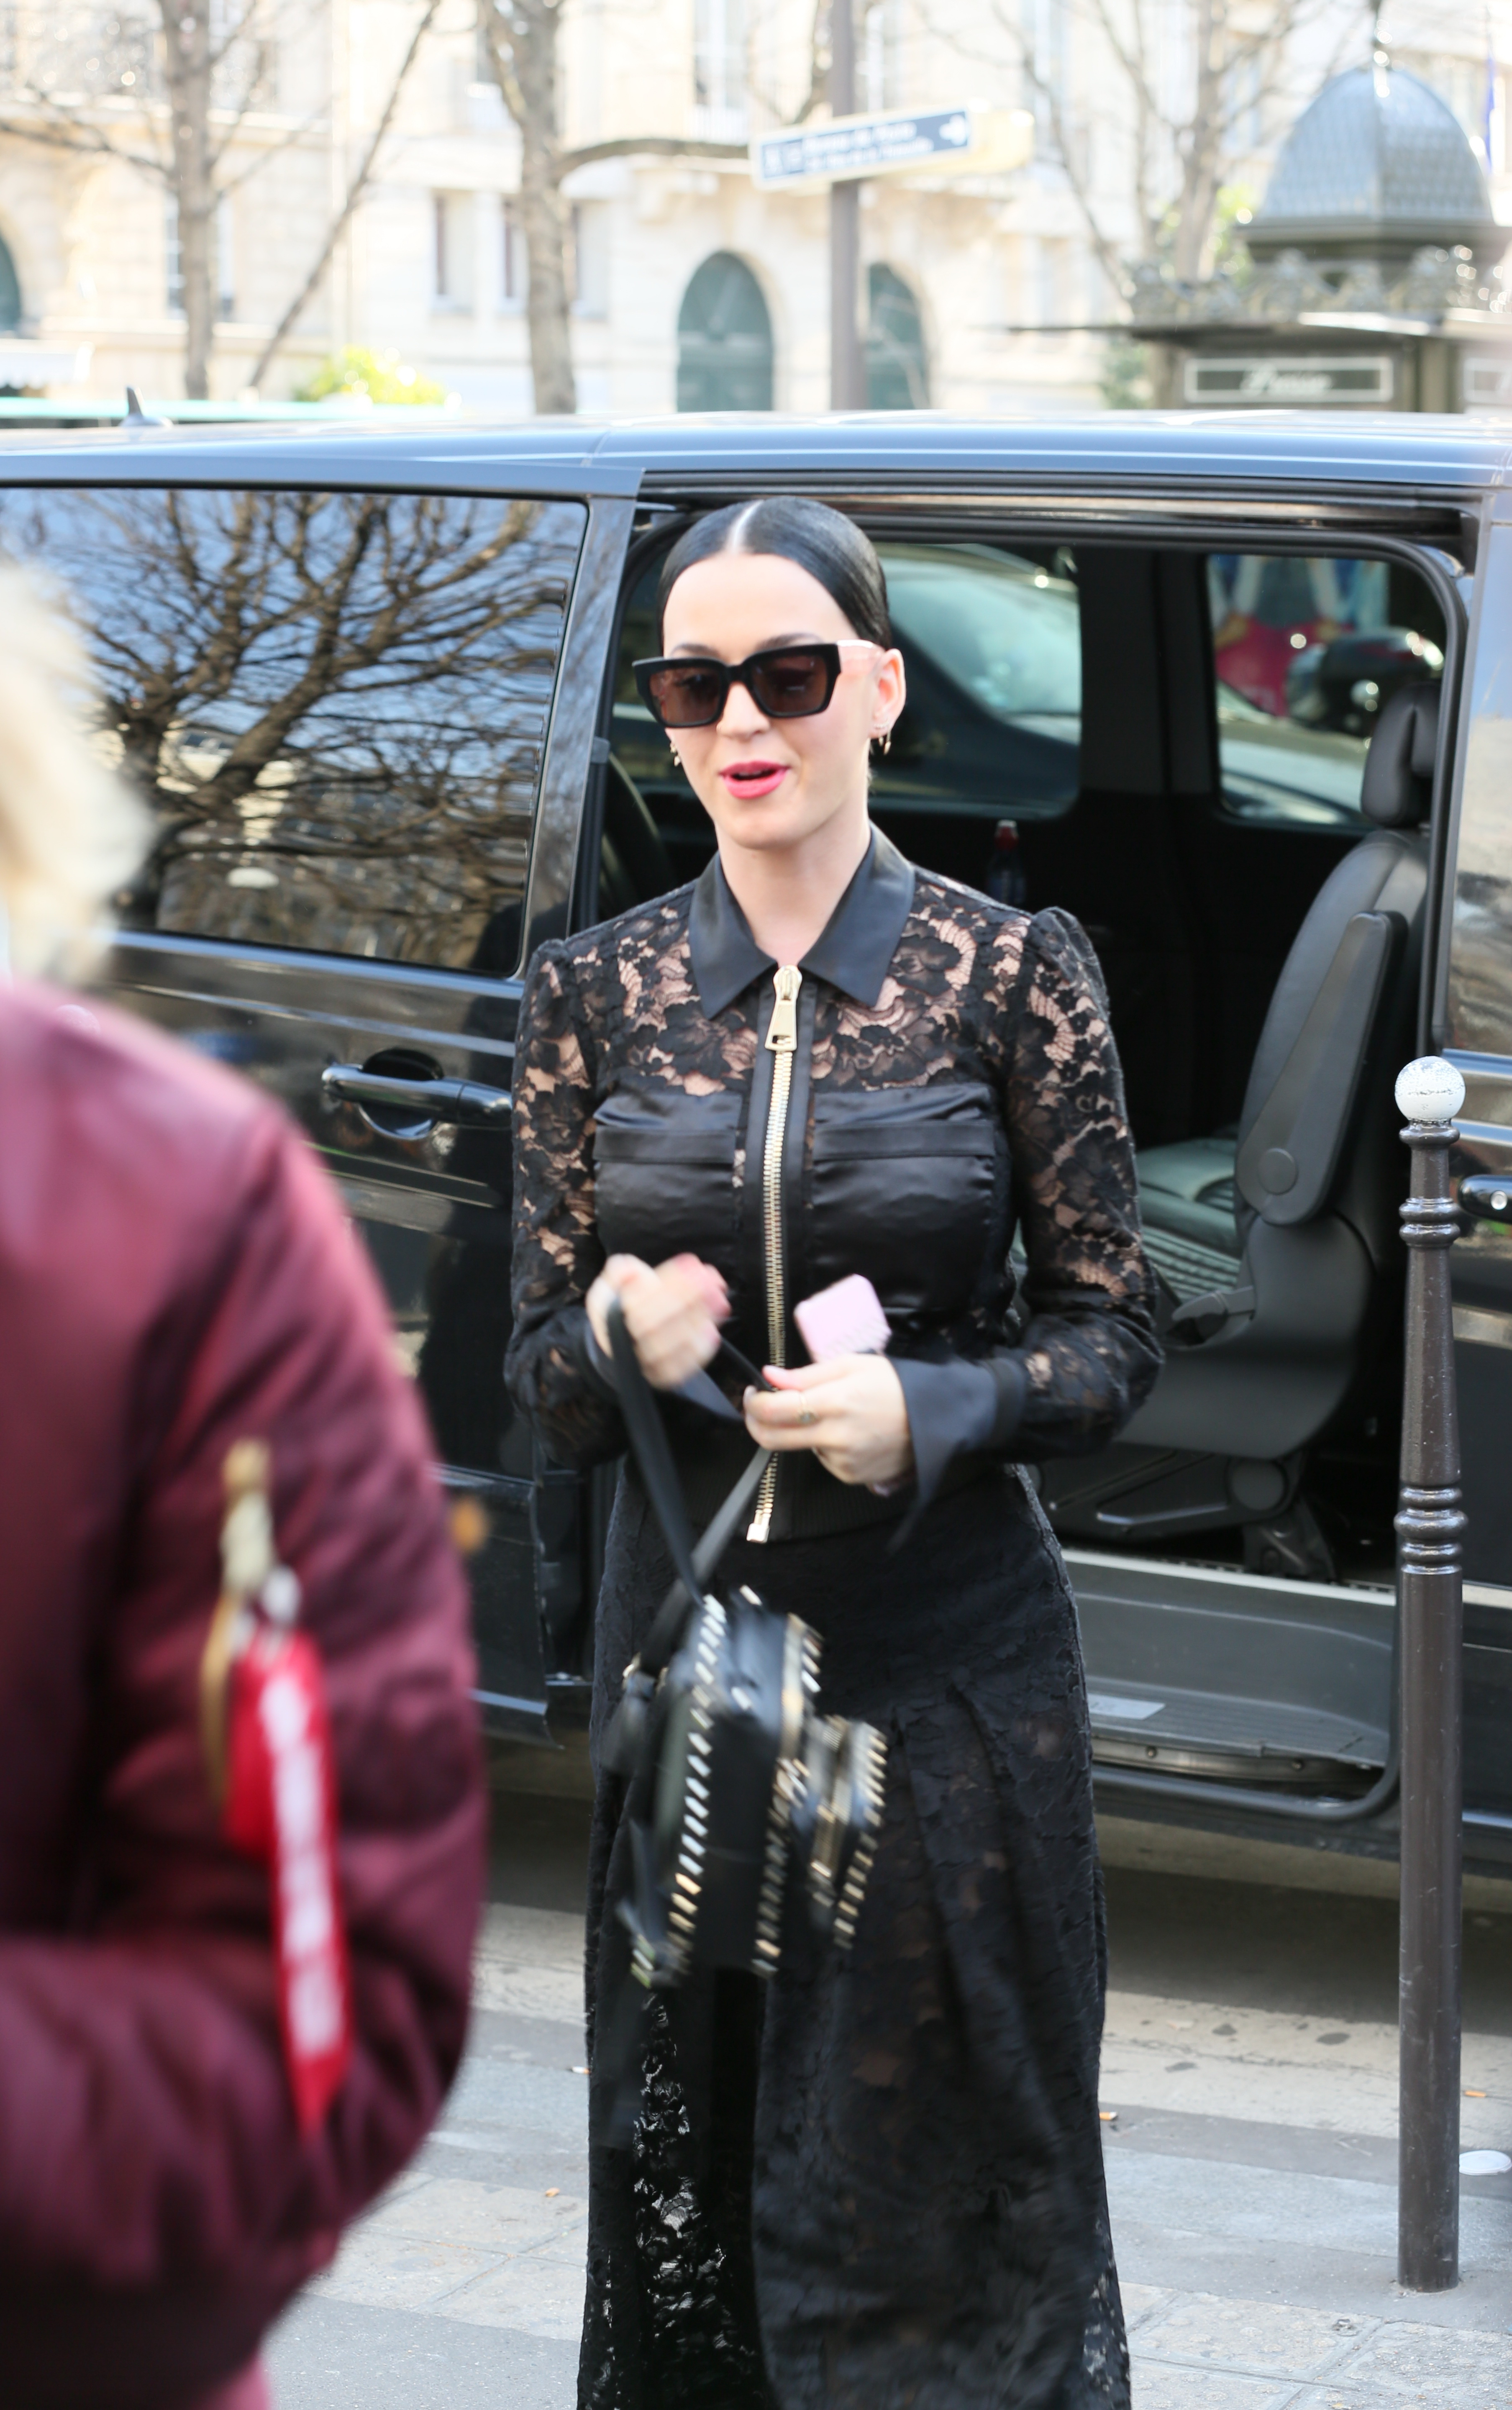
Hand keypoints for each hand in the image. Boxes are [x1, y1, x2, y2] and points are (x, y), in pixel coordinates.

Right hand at [586, 1253, 727, 1391]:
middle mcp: (621, 1345)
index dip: (666, 1284)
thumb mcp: (615, 1283)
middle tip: (712, 1281)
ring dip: (695, 1322)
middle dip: (684, 1300)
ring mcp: (641, 1364)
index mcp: (607, 1317)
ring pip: (667, 1349)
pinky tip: (712, 1329)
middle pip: (652, 1326)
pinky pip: (678, 1368)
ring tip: (719, 1300)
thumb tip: (630, 1270)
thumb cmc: (624, 1305)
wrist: (623, 1340)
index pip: (637, 1303)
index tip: (691, 1263)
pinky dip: (697, 1351)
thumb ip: (621, 1272)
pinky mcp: (661, 1377)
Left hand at [743, 1356, 913, 1489]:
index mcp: (835, 1402)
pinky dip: (825, 1446)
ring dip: (802, 1432)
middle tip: (760, 1408)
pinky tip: (849, 1432)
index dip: (754, 1403)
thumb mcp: (851, 1365)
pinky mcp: (851, 1476)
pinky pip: (823, 1460)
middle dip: (757, 1423)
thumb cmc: (895, 1386)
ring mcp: (843, 1461)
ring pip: (801, 1448)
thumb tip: (770, 1376)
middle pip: (773, 1438)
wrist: (934, 1417)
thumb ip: (806, 1374)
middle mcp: (837, 1436)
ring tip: (834, 1414)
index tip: (753, 1394)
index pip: (775, 1410)